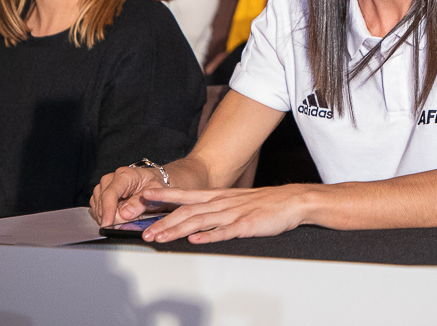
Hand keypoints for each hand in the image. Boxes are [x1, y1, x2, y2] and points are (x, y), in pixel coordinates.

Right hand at [89, 165, 167, 226]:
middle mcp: (110, 179)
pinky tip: (120, 217)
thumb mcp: (155, 192)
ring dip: (111, 218)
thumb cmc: (152, 185)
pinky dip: (108, 218)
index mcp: (124, 175)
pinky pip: (97, 211)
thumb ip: (140, 202)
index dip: (108, 210)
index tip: (107, 224)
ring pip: (98, 209)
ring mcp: (103, 187)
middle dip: (113, 217)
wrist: (150, 182)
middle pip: (103, 203)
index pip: (110, 193)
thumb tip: (125, 213)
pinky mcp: (99, 196)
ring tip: (129, 217)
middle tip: (130, 222)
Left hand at [135, 185, 308, 243]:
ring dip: (178, 230)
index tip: (144, 196)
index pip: (186, 195)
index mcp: (219, 196)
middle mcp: (222, 203)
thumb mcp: (236, 201)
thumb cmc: (265, 203)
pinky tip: (196, 240)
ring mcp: (234, 213)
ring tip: (161, 237)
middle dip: (164, 221)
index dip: (164, 196)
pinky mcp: (246, 225)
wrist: (292, 200)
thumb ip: (215, 208)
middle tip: (145, 232)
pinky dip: (209, 236)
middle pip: (187, 211)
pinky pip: (225, 231)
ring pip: (200, 221)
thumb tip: (195, 219)